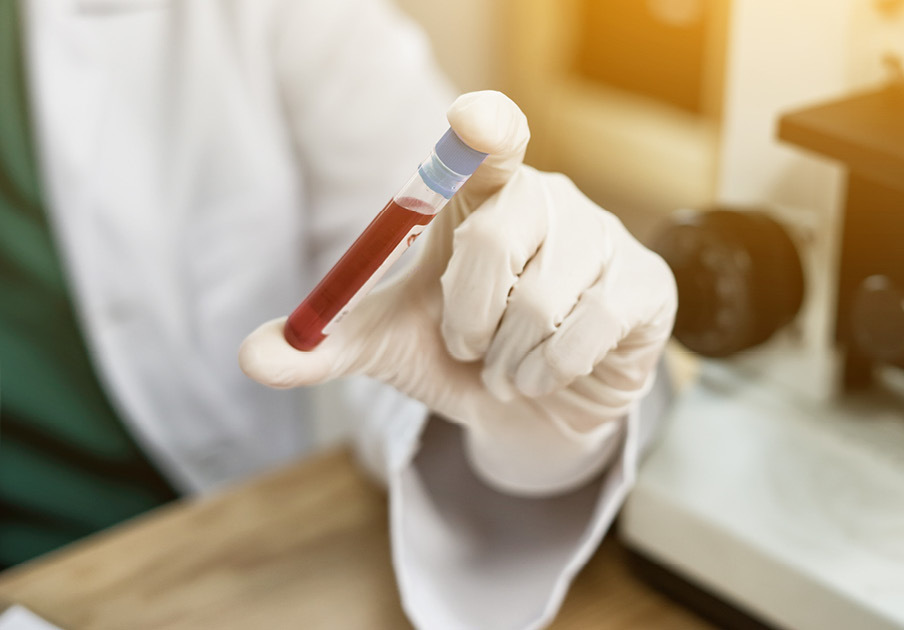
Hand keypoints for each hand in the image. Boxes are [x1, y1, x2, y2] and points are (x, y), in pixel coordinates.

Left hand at [239, 91, 676, 494]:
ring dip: (508, 361)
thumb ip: (325, 346)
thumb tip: (252, 358)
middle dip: (466, 320)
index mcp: (482, 193)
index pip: (489, 139)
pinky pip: (590, 330)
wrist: (536, 402)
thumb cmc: (464, 351)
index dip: (482, 129)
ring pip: (541, 303)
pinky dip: (550, 372)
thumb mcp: (388, 346)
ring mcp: (605, 239)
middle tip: (470, 347)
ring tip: (510, 367)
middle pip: (496, 239)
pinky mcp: (645, 286)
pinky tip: (548, 374)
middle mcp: (547, 200)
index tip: (472, 123)